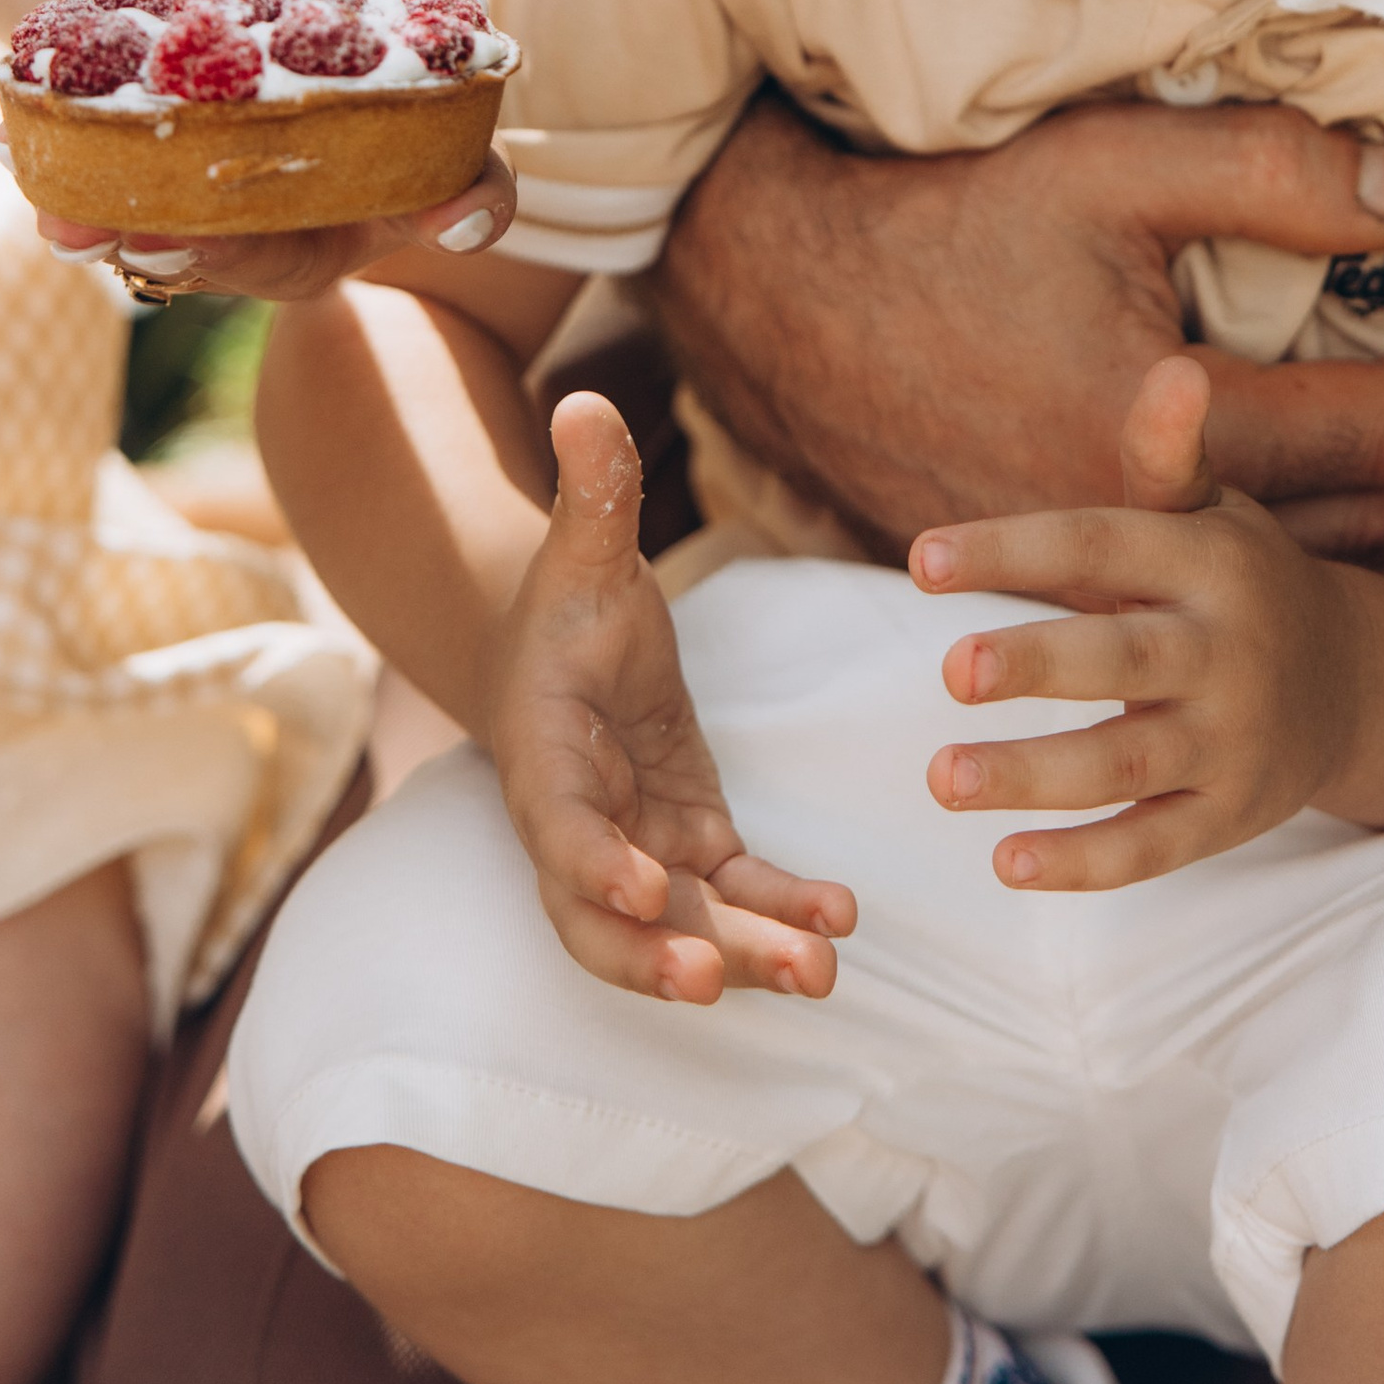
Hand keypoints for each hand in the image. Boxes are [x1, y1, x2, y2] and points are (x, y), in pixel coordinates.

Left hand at [31, 0, 504, 298]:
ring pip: (200, 259)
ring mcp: (235, 209)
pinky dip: (69, 204)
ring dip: (142, 247)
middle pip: (310, 256)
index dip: (470, 208)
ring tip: (85, 224)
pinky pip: (110, 221)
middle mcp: (332, 194)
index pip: (462, 187)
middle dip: (249, 257)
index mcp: (413, 130)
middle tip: (191, 238)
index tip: (454, 216)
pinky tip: (28, 163)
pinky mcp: (146, 197)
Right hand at [489, 389, 856, 1003]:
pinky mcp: (691, 846)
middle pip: (601, 916)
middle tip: (718, 979)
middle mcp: (581, 822)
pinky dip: (781, 913)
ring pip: (677, 926)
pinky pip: (734, 897)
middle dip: (655, 956)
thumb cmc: (567, 603)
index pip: (557, 824)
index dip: (592, 862)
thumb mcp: (583, 548)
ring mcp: (637, 846)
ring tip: (819, 974)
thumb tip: (584, 404)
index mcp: (543, 753)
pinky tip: (840, 919)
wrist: (566, 651)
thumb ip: (591, 492)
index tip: (646, 887)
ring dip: (741, 956)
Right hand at [659, 90, 1383, 578]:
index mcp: (1161, 429)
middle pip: (1362, 527)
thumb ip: (1270, 175)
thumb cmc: (950, 223)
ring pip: (1309, 577)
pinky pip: (1241, 588)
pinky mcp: (1080, 573)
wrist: (792, 311)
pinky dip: (1337, 563)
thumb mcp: (1108, 168)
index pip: (1373, 429)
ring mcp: (1108, 567)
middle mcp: (1144, 526)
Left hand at [911, 356, 1370, 888]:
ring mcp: (1233, 739)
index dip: (1014, 549)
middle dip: (1039, 665)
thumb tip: (1171, 367)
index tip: (921, 559)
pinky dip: (1086, 862)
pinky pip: (1156, 846)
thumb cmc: (1240, 580)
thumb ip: (1167, 453)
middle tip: (951, 671)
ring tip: (942, 778)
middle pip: (1124, 658)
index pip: (1102, 546)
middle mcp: (1227, 649)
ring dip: (1036, 775)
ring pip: (1130, 763)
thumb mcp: (1212, 511)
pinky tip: (1007, 863)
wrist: (1355, 683)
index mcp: (1208, 561)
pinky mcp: (1232, 814)